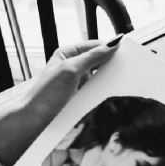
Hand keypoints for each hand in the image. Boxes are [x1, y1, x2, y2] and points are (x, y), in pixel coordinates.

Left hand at [0, 39, 119, 165]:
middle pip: (98, 60)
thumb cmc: (47, 94)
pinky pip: (98, 89)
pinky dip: (105, 89)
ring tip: (122, 79)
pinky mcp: (82, 96)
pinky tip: (113, 92)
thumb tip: (113, 44)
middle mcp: (73, 66)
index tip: (126, 52)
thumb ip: (92, 56)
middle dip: (111, 63)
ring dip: (109, 78)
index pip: (94, 46)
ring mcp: (78, 82)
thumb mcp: (71, 70)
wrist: (36, 121)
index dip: (109, 47)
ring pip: (100, 75)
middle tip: (127, 66)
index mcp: (67, 54)